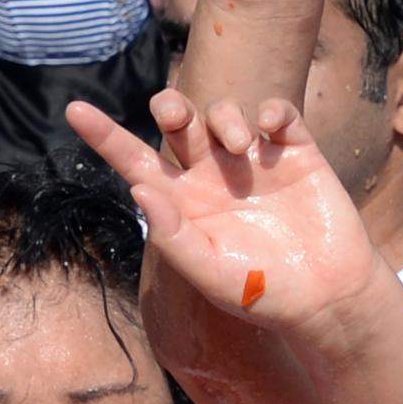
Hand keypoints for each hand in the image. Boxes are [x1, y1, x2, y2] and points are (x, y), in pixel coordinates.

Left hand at [68, 91, 388, 350]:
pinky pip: (279, 114)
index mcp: (183, 202)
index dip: (104, 136)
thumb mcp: (210, 273)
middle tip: (175, 116)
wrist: (329, 296)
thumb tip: (138, 188)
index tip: (74, 110)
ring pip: (223, 113)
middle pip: (179, 122)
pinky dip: (271, 110)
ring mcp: (255, 162)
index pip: (135, 161)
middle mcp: (213, 175)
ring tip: (241, 146)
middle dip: (171, 106)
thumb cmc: (264, 292)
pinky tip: (270, 126)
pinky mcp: (297, 154)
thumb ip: (173, 235)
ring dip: (224, 118)